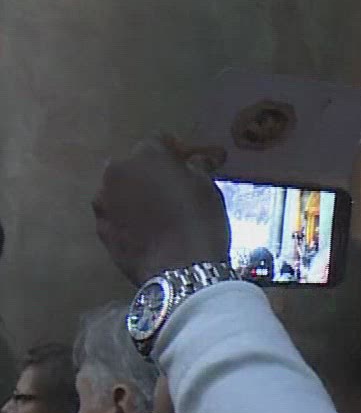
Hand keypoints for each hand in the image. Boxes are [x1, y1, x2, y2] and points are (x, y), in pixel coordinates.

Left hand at [93, 135, 230, 284]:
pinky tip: (145, 231)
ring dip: (136, 195)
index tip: (193, 163)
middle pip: (135, 165)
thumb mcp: (208, 189)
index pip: (161, 141)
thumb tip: (196, 159)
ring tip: (156, 214)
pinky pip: (115, 214)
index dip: (179, 151)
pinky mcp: (100, 228)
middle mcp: (116, 171)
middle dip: (152, 172)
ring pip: (120, 190)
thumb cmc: (199, 223)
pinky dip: (127, 218)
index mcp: (145, 155)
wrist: (180, 271)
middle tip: (174, 190)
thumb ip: (196, 167)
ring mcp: (103, 201)